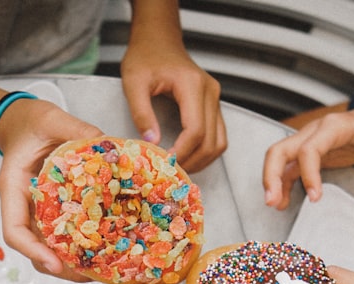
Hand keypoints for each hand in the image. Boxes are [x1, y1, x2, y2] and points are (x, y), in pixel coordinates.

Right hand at [0, 98, 101, 280]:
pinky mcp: (53, 210)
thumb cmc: (32, 122)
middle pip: (33, 249)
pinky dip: (80, 245)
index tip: (55, 264)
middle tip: (89, 275)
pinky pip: (63, 234)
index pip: (14, 230)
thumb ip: (78, 131)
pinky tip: (104, 249)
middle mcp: (23, 205)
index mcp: (13, 187)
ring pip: (48, 247)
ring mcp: (37, 211)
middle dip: (59, 267)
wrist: (24, 122)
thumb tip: (109, 146)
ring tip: (100, 269)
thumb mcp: (53, 119)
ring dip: (71, 262)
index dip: (33, 251)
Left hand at [120, 37, 226, 172]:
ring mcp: (216, 99)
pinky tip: (187, 156)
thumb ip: (141, 112)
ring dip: (202, 160)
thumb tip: (153, 142)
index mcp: (192, 85)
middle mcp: (211, 92)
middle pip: (211, 141)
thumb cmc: (145, 57)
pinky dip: (205, 151)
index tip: (165, 163)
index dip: (183, 152)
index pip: (195, 130)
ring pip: (219, 142)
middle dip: (192, 161)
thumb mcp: (134, 82)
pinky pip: (218, 135)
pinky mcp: (214, 104)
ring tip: (179, 168)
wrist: (158, 40)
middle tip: (171, 172)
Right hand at [262, 104, 353, 209]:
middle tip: (272, 201)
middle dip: (272, 175)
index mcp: (332, 127)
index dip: (309, 173)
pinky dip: (281, 184)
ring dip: (271, 181)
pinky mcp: (306, 154)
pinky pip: (287, 168)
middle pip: (280, 150)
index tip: (315, 197)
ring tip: (274, 205)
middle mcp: (312, 132)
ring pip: (277, 158)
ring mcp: (306, 142)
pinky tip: (283, 203)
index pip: (310, 148)